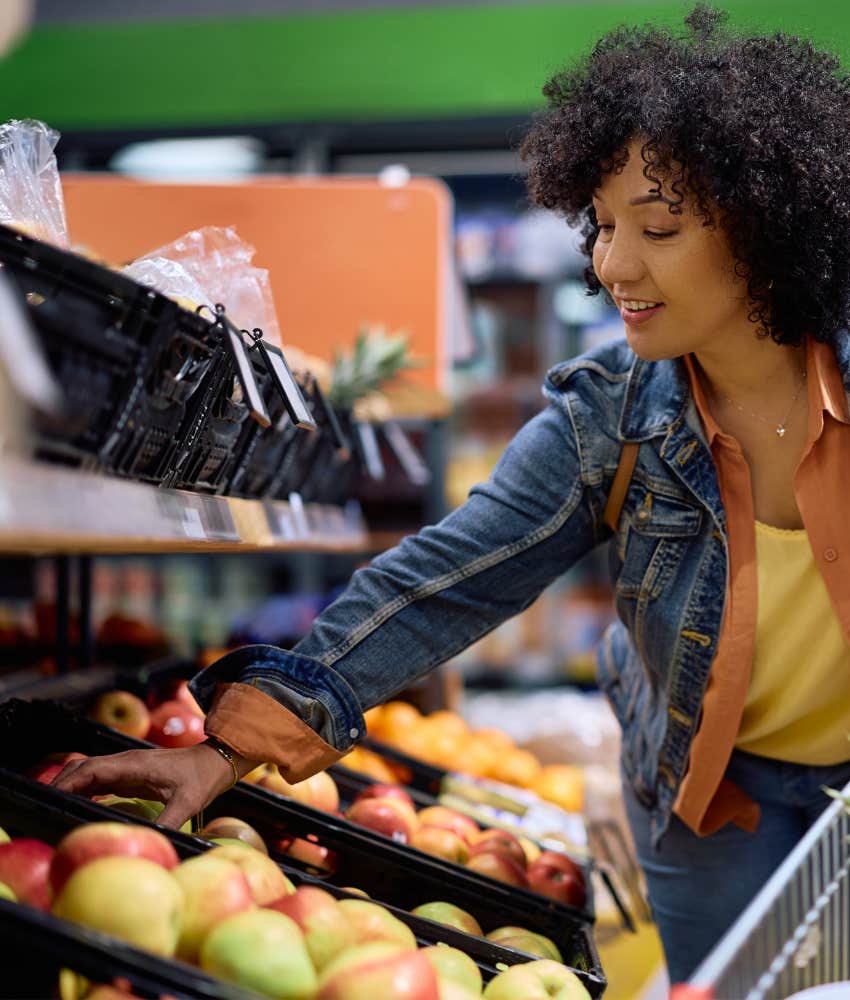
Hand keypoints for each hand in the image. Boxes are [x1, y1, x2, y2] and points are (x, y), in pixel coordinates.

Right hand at [51, 742, 258, 829]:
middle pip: (84, 767)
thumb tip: (151, 843)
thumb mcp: (189, 802)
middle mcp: (127, 762)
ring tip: (56, 806)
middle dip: (62, 783)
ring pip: (91, 770)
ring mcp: (129, 766)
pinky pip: (102, 778)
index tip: (51, 797)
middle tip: (45, 805)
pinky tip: (80, 803)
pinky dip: (86, 787)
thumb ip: (169, 822)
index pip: (92, 770)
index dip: (69, 782)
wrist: (217, 760)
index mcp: (134, 765)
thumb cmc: (203, 778)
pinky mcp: (133, 773)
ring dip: (72, 784)